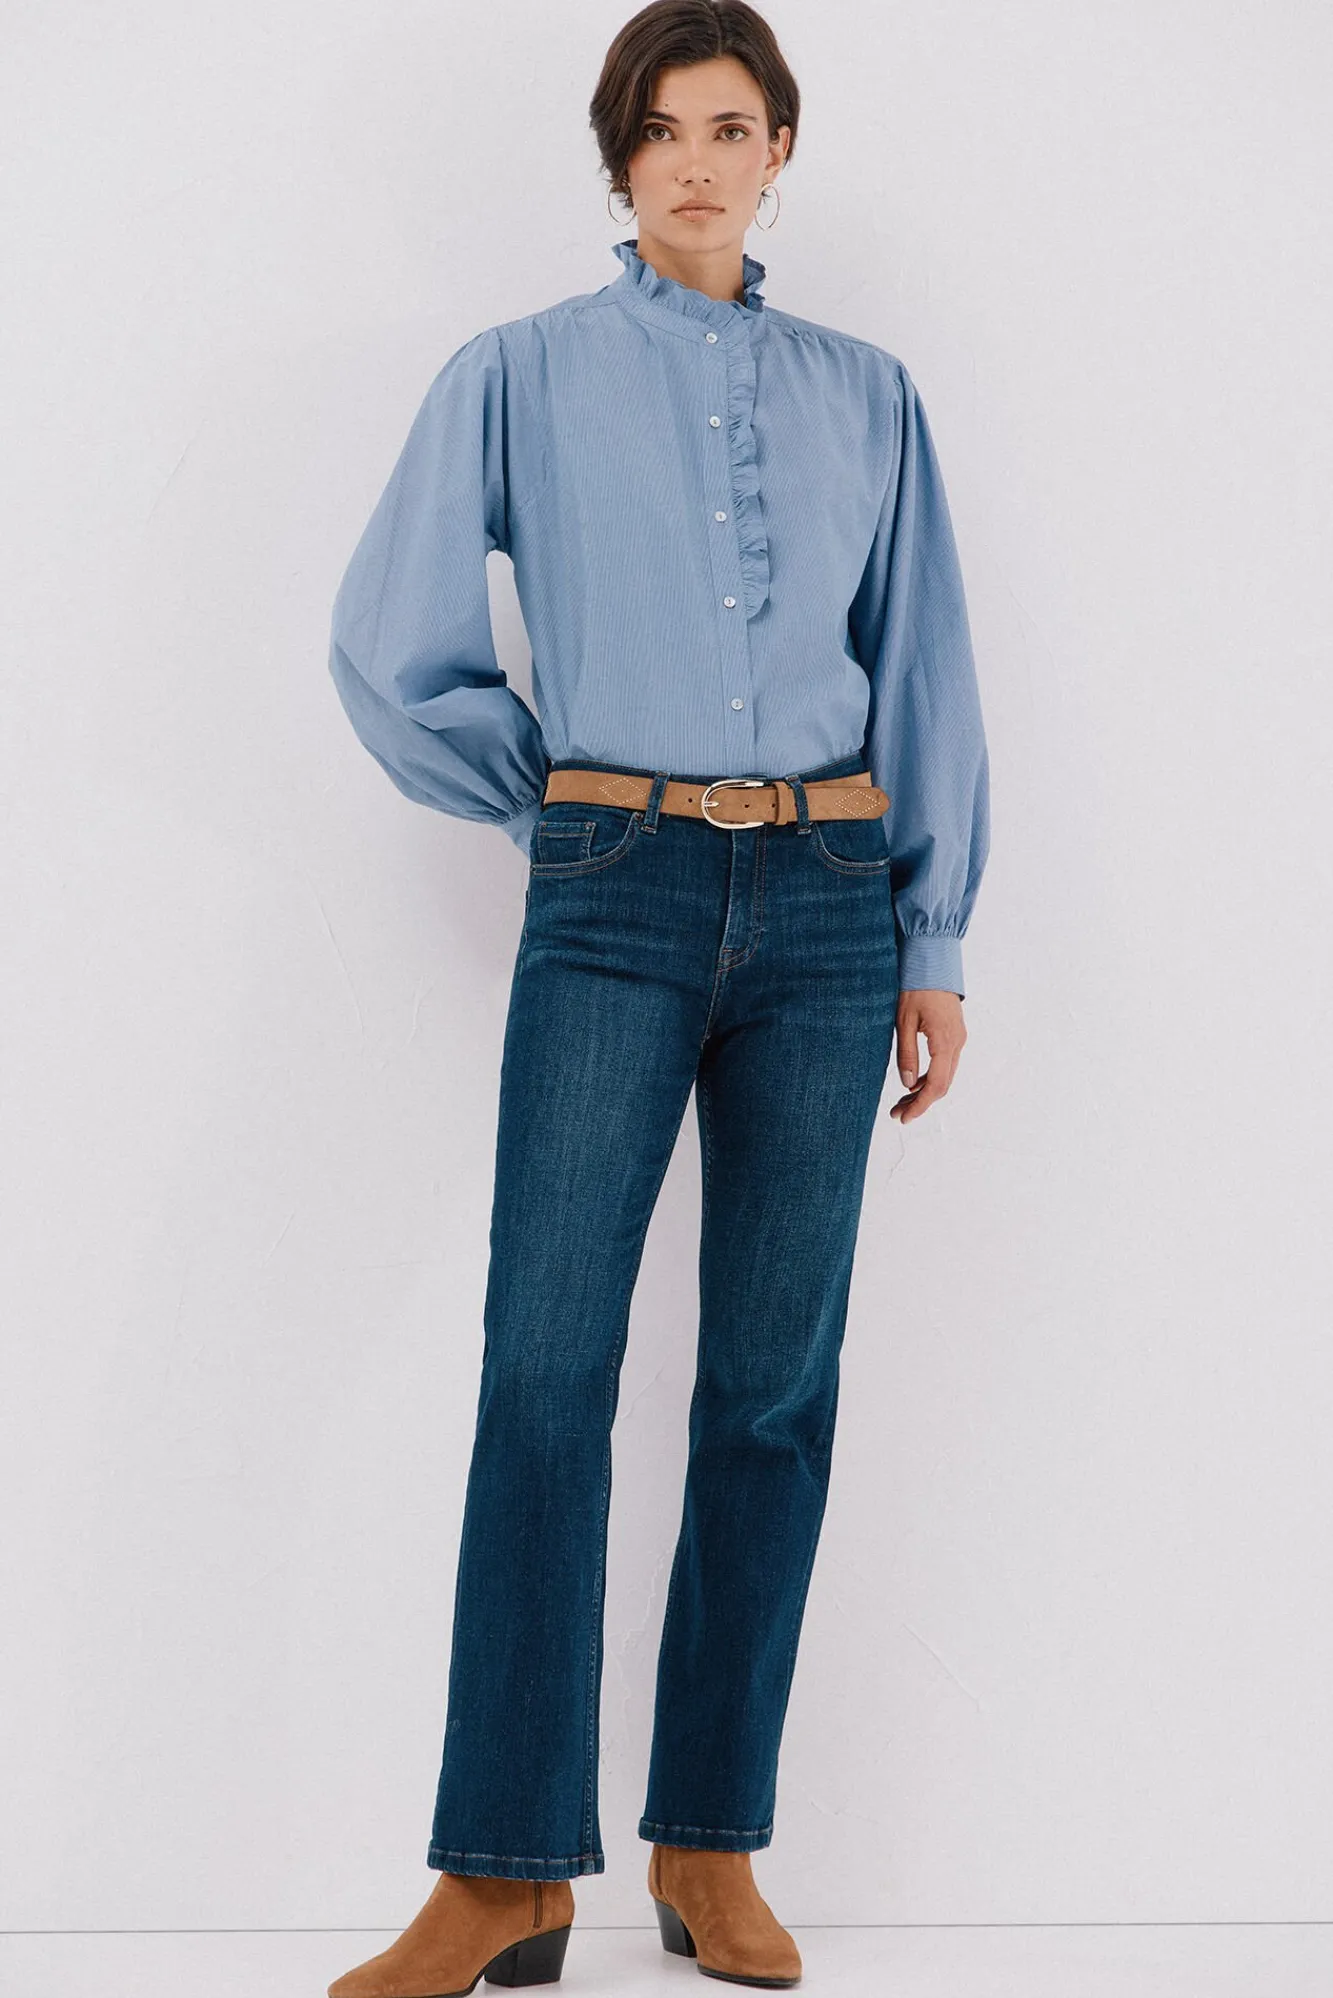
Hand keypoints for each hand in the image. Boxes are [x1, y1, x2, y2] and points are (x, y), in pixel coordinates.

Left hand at [889, 990, 966, 1123]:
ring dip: (926, 1091)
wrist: (933, 962)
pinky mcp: (955, 1034)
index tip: (904, 1117)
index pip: (935, 1085)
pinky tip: (913, 1082)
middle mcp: (957, 1043)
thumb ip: (906, 1055)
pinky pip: (946, 1064)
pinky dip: (931, 1077)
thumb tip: (906, 1085)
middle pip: (943, 1085)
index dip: (920, 1105)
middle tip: (898, 1114)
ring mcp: (959, 1039)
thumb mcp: (904, 1022)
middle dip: (921, 1103)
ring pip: (946, 1076)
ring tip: (902, 1101)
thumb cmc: (916, 988)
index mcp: (945, 1042)